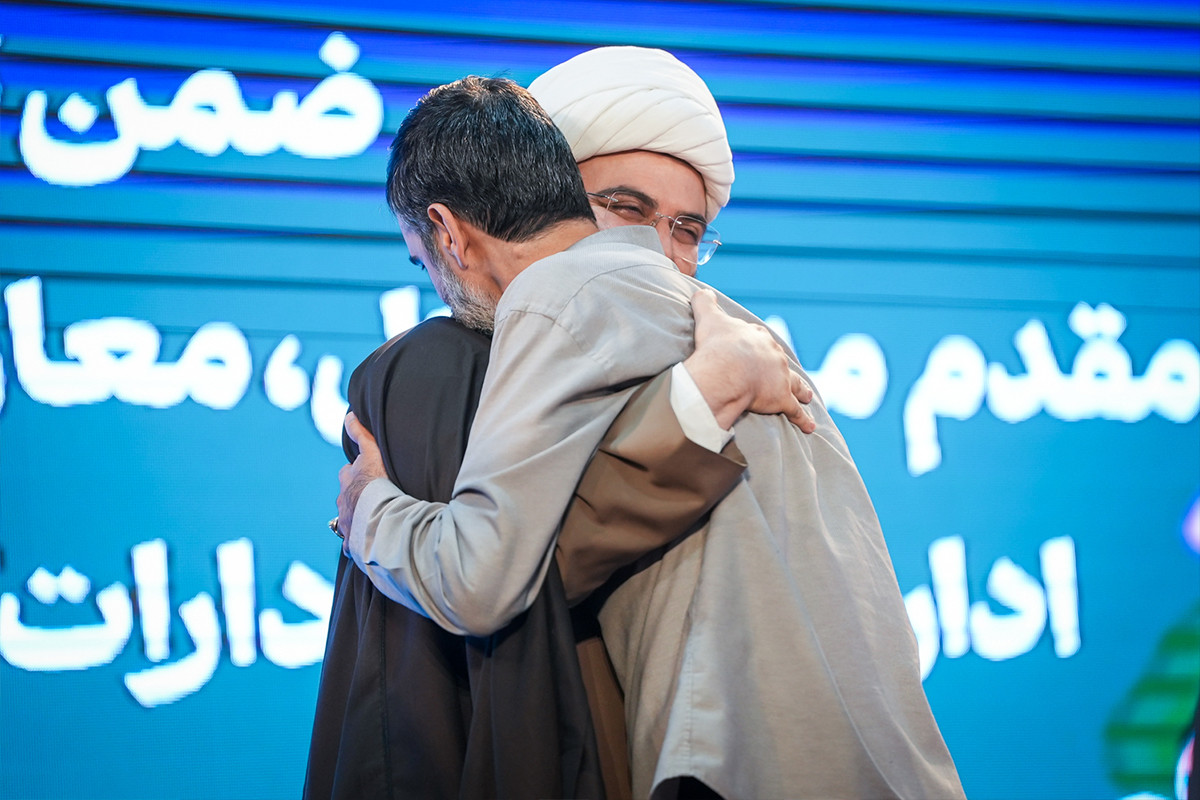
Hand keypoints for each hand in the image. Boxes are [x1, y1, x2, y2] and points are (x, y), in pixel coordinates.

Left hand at [336, 412, 385, 554]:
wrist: (379, 519)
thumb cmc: (378, 486)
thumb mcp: (372, 455)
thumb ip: (361, 435)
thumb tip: (349, 414)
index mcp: (349, 481)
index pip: (347, 471)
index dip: (354, 471)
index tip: (360, 473)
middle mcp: (343, 501)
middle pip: (345, 494)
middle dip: (353, 494)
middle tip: (369, 496)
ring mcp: (346, 523)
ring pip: (347, 518)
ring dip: (357, 517)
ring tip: (372, 520)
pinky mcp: (351, 542)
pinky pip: (351, 543)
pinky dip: (357, 542)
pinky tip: (367, 543)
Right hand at [683, 289, 815, 432]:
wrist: (727, 370)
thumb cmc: (718, 344)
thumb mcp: (709, 318)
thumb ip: (705, 303)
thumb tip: (701, 290)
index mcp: (758, 338)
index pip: (760, 339)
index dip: (758, 344)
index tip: (756, 348)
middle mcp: (774, 356)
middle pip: (779, 361)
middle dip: (781, 367)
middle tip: (781, 373)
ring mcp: (780, 378)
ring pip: (795, 384)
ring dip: (802, 390)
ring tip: (807, 396)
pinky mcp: (781, 399)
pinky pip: (795, 411)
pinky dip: (803, 420)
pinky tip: (809, 426)